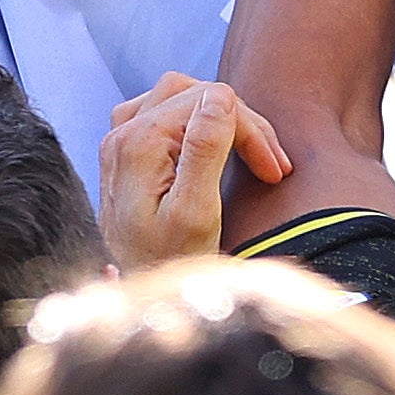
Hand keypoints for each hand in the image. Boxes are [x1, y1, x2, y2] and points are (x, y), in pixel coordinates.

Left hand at [96, 75, 296, 271]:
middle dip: (240, 123)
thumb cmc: (172, 263)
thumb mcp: (196, 212)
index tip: (275, 169)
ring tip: (252, 154)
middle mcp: (121, 135)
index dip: (249, 131)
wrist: (142, 300)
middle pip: (192, 94)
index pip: (207, 102)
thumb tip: (219, 96)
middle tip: (271, 163)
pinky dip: (195, 123)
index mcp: (138, 143)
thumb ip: (205, 150)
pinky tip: (214, 148)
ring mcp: (119, 142)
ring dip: (219, 118)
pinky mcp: (124, 154)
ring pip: (177, 96)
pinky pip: (161, 112)